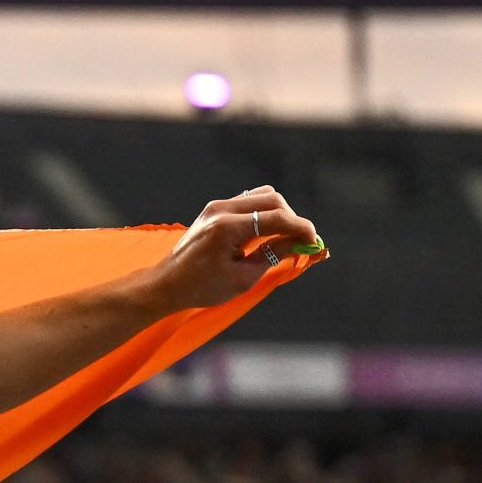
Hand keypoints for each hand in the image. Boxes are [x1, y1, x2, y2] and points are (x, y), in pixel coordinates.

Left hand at [144, 186, 320, 311]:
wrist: (167, 284)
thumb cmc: (202, 286)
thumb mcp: (243, 278)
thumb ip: (274, 255)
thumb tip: (303, 244)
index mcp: (226, 227)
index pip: (276, 217)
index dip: (301, 229)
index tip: (314, 243)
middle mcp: (221, 209)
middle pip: (273, 200)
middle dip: (292, 220)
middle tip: (301, 243)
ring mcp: (217, 206)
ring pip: (263, 196)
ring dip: (279, 214)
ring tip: (284, 239)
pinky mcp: (215, 209)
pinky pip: (250, 202)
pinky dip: (265, 213)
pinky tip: (267, 234)